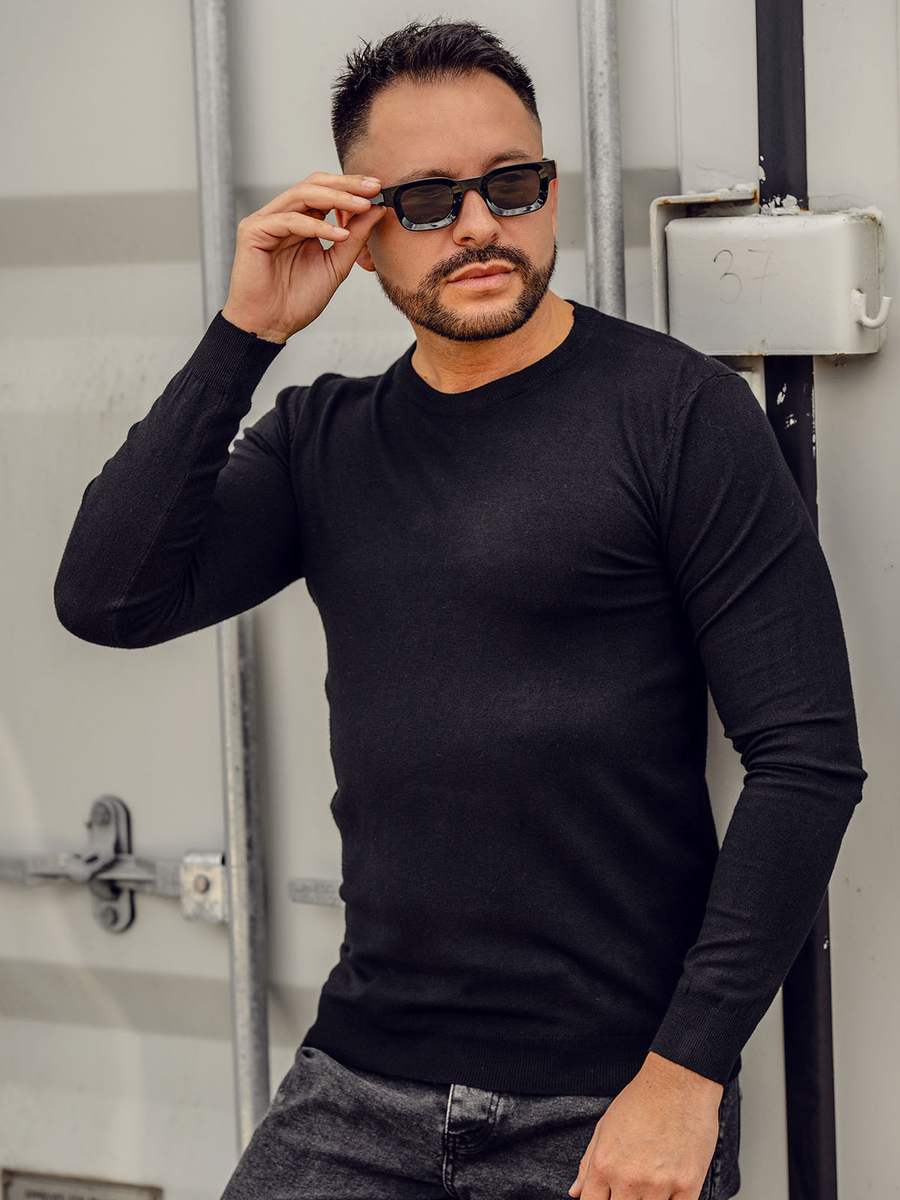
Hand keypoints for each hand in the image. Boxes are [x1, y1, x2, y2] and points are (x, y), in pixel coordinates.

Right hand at [221, 173, 386, 342]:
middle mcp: (282, 216)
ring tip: (362, 205)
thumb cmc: (297, 300)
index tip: (378, 189)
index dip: (351, 187)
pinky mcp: (253, 230)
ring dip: (336, 198)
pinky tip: (340, 234)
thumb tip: (376, 210)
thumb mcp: (336, 265)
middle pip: (313, 184)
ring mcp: (266, 221)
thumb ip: (355, 238)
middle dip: (345, 184)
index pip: (325, 192)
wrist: (271, 325)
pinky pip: (289, 220)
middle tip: (372, 188)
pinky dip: (317, 226)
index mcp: (300, 222)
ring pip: (302, 194)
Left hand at [569, 1053, 722, 1199]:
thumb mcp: (604, 1127)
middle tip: (631, 1185)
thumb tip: (576, 1192)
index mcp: (604, 1164)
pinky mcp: (688, 1186)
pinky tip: (670, 1190)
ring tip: (651, 1181)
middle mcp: (628, 1179)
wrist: (678, 1082)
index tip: (607, 1197)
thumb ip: (588, 1163)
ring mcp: (659, 1185)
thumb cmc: (641, 1100)